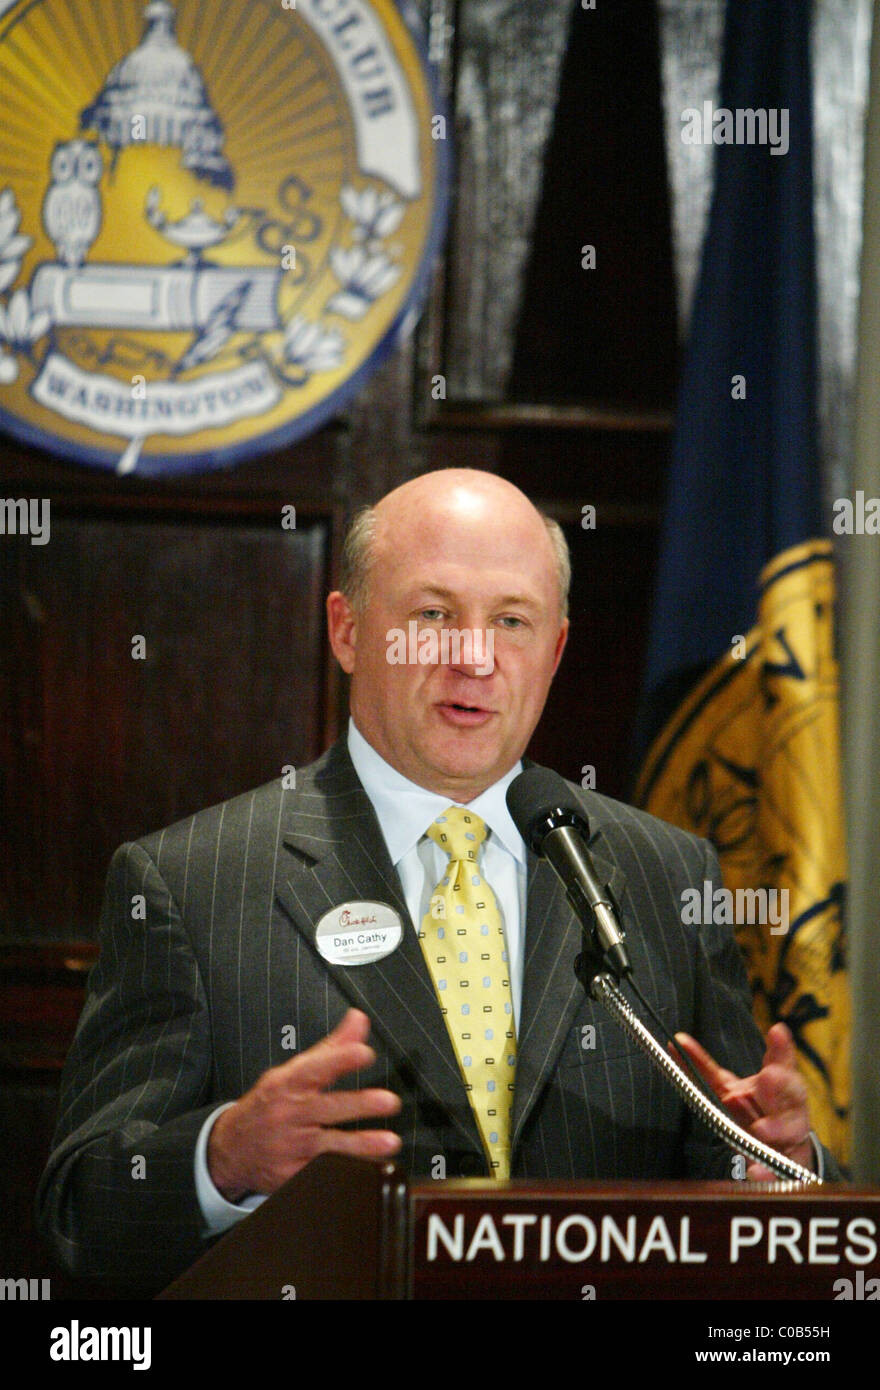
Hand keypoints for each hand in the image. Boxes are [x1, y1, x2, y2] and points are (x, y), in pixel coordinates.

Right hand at [207, 1009, 401, 1200]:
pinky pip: (321, 1174)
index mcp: (288, 1083)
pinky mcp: (290, 1176)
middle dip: (360, 1104)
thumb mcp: (292, 1072)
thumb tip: (359, 1020)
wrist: (230, 1149)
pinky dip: (344, 1173)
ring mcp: (289, 1147)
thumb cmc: (269, 1104)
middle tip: (389, 1101)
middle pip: (326, 1108)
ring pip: (328, 1146)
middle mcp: (288, 1114)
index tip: (365, 1053)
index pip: (315, 1068)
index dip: (341, 1059)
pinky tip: (369, 1170)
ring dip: (361, 1145)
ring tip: (390, 1142)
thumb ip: (331, 1049)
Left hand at [674, 1023, 812, 1179]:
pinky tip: (754, 1172)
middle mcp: (789, 1104)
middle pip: (790, 1090)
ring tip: (762, 1129)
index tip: (778, 1030)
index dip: (780, 1047)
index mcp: (777, 1080)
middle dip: (779, 1082)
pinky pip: (777, 1168)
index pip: (780, 1061)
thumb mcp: (729, 1085)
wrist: (784, 1149)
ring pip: (788, 1128)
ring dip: (774, 1127)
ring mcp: (791, 1133)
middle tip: (768, 1076)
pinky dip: (764, 1172)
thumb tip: (677, 1041)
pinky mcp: (788, 1162)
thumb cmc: (753, 1109)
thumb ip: (704, 1066)